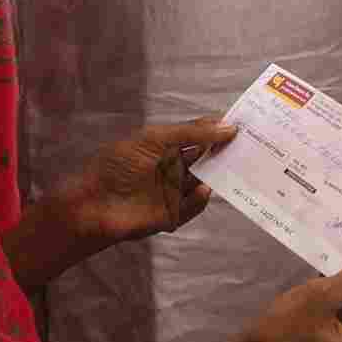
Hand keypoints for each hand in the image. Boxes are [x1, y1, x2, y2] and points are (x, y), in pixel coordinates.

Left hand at [59, 118, 230, 245]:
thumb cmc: (117, 164)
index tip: (243, 126)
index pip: (199, 136)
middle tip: (249, 149)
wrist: (92, 203)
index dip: (218, 131)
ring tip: (236, 168)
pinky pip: (192, 206)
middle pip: (206, 160)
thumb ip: (191, 133)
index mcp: (166, 146)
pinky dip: (199, 199)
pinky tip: (202, 190)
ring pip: (204, 183)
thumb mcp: (154, 139)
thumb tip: (227, 126)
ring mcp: (172, 192)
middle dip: (224, 155)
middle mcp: (172, 168)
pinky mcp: (171, 215)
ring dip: (218, 177)